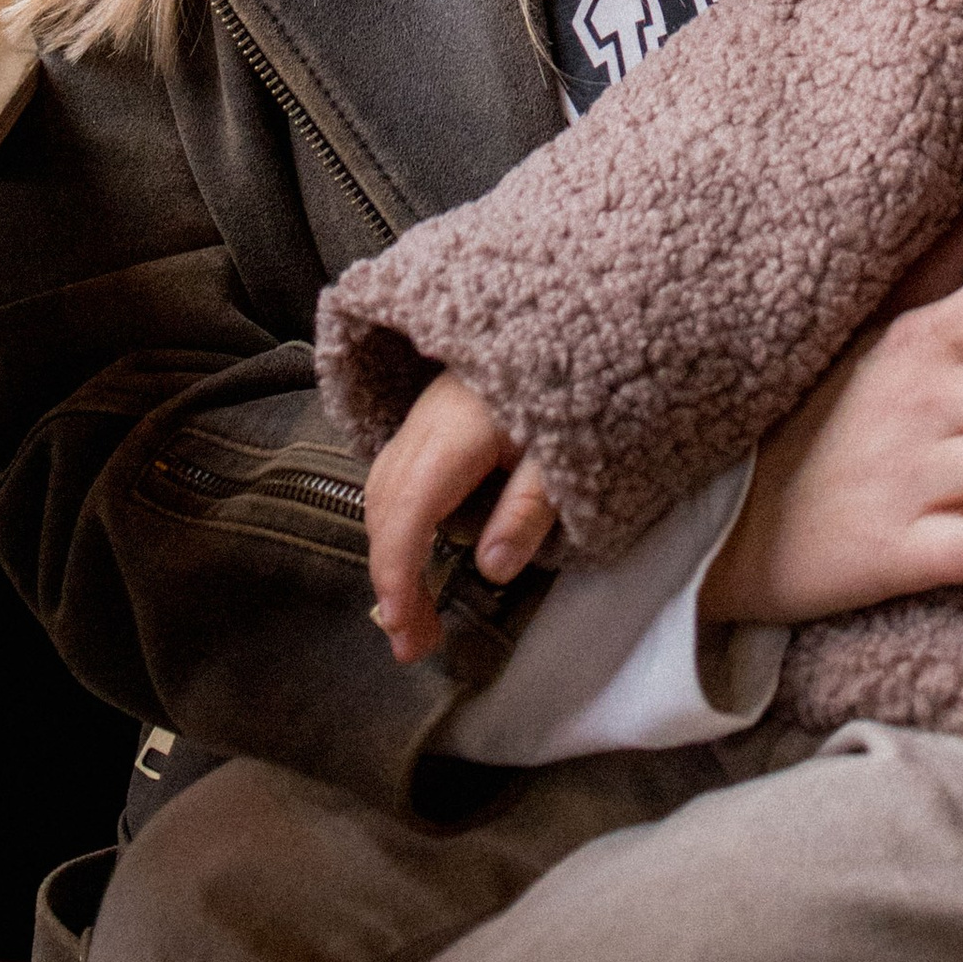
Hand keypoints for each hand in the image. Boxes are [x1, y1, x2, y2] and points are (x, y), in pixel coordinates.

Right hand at [363, 369, 556, 664]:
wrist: (579, 318)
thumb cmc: (578, 385)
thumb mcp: (569, 451)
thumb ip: (530, 508)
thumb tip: (491, 570)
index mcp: (456, 431)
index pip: (409, 513)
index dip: (399, 577)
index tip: (406, 632)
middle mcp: (425, 420)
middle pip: (385, 506)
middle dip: (391, 578)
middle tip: (414, 643)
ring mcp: (423, 412)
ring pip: (382, 487)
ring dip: (390, 551)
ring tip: (413, 610)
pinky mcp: (430, 412)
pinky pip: (395, 471)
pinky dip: (396, 520)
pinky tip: (418, 550)